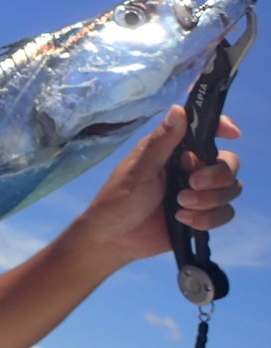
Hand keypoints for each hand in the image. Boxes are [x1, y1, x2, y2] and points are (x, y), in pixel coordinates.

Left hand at [78, 105, 241, 265]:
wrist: (114, 238)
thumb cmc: (118, 199)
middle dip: (216, 175)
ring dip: (210, 199)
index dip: (222, 127)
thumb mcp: (139, 169)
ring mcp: (199, 193)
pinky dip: (207, 218)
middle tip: (192, 184)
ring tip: (180, 205)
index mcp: (174, 150)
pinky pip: (224, 213)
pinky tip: (183, 220)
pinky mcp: (202, 215)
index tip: (232, 134)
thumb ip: (162, 142)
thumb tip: (178, 109)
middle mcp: (191, 168)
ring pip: (231, 189)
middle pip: (228, 163)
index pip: (206, 131)